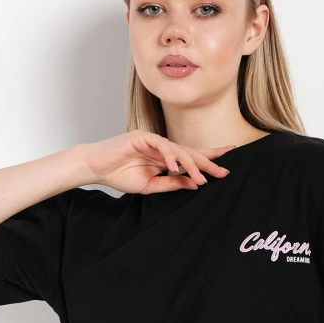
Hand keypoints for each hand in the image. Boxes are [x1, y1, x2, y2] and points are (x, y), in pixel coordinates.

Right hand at [79, 131, 235, 194]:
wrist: (97, 168)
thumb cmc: (119, 175)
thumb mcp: (151, 185)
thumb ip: (171, 183)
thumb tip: (194, 184)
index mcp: (165, 158)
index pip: (191, 158)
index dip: (209, 161)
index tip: (226, 168)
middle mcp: (163, 148)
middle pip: (191, 153)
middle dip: (209, 162)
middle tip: (224, 173)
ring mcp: (153, 140)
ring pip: (179, 150)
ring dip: (191, 165)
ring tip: (202, 178)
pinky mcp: (142, 137)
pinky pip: (162, 145)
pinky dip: (170, 155)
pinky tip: (175, 166)